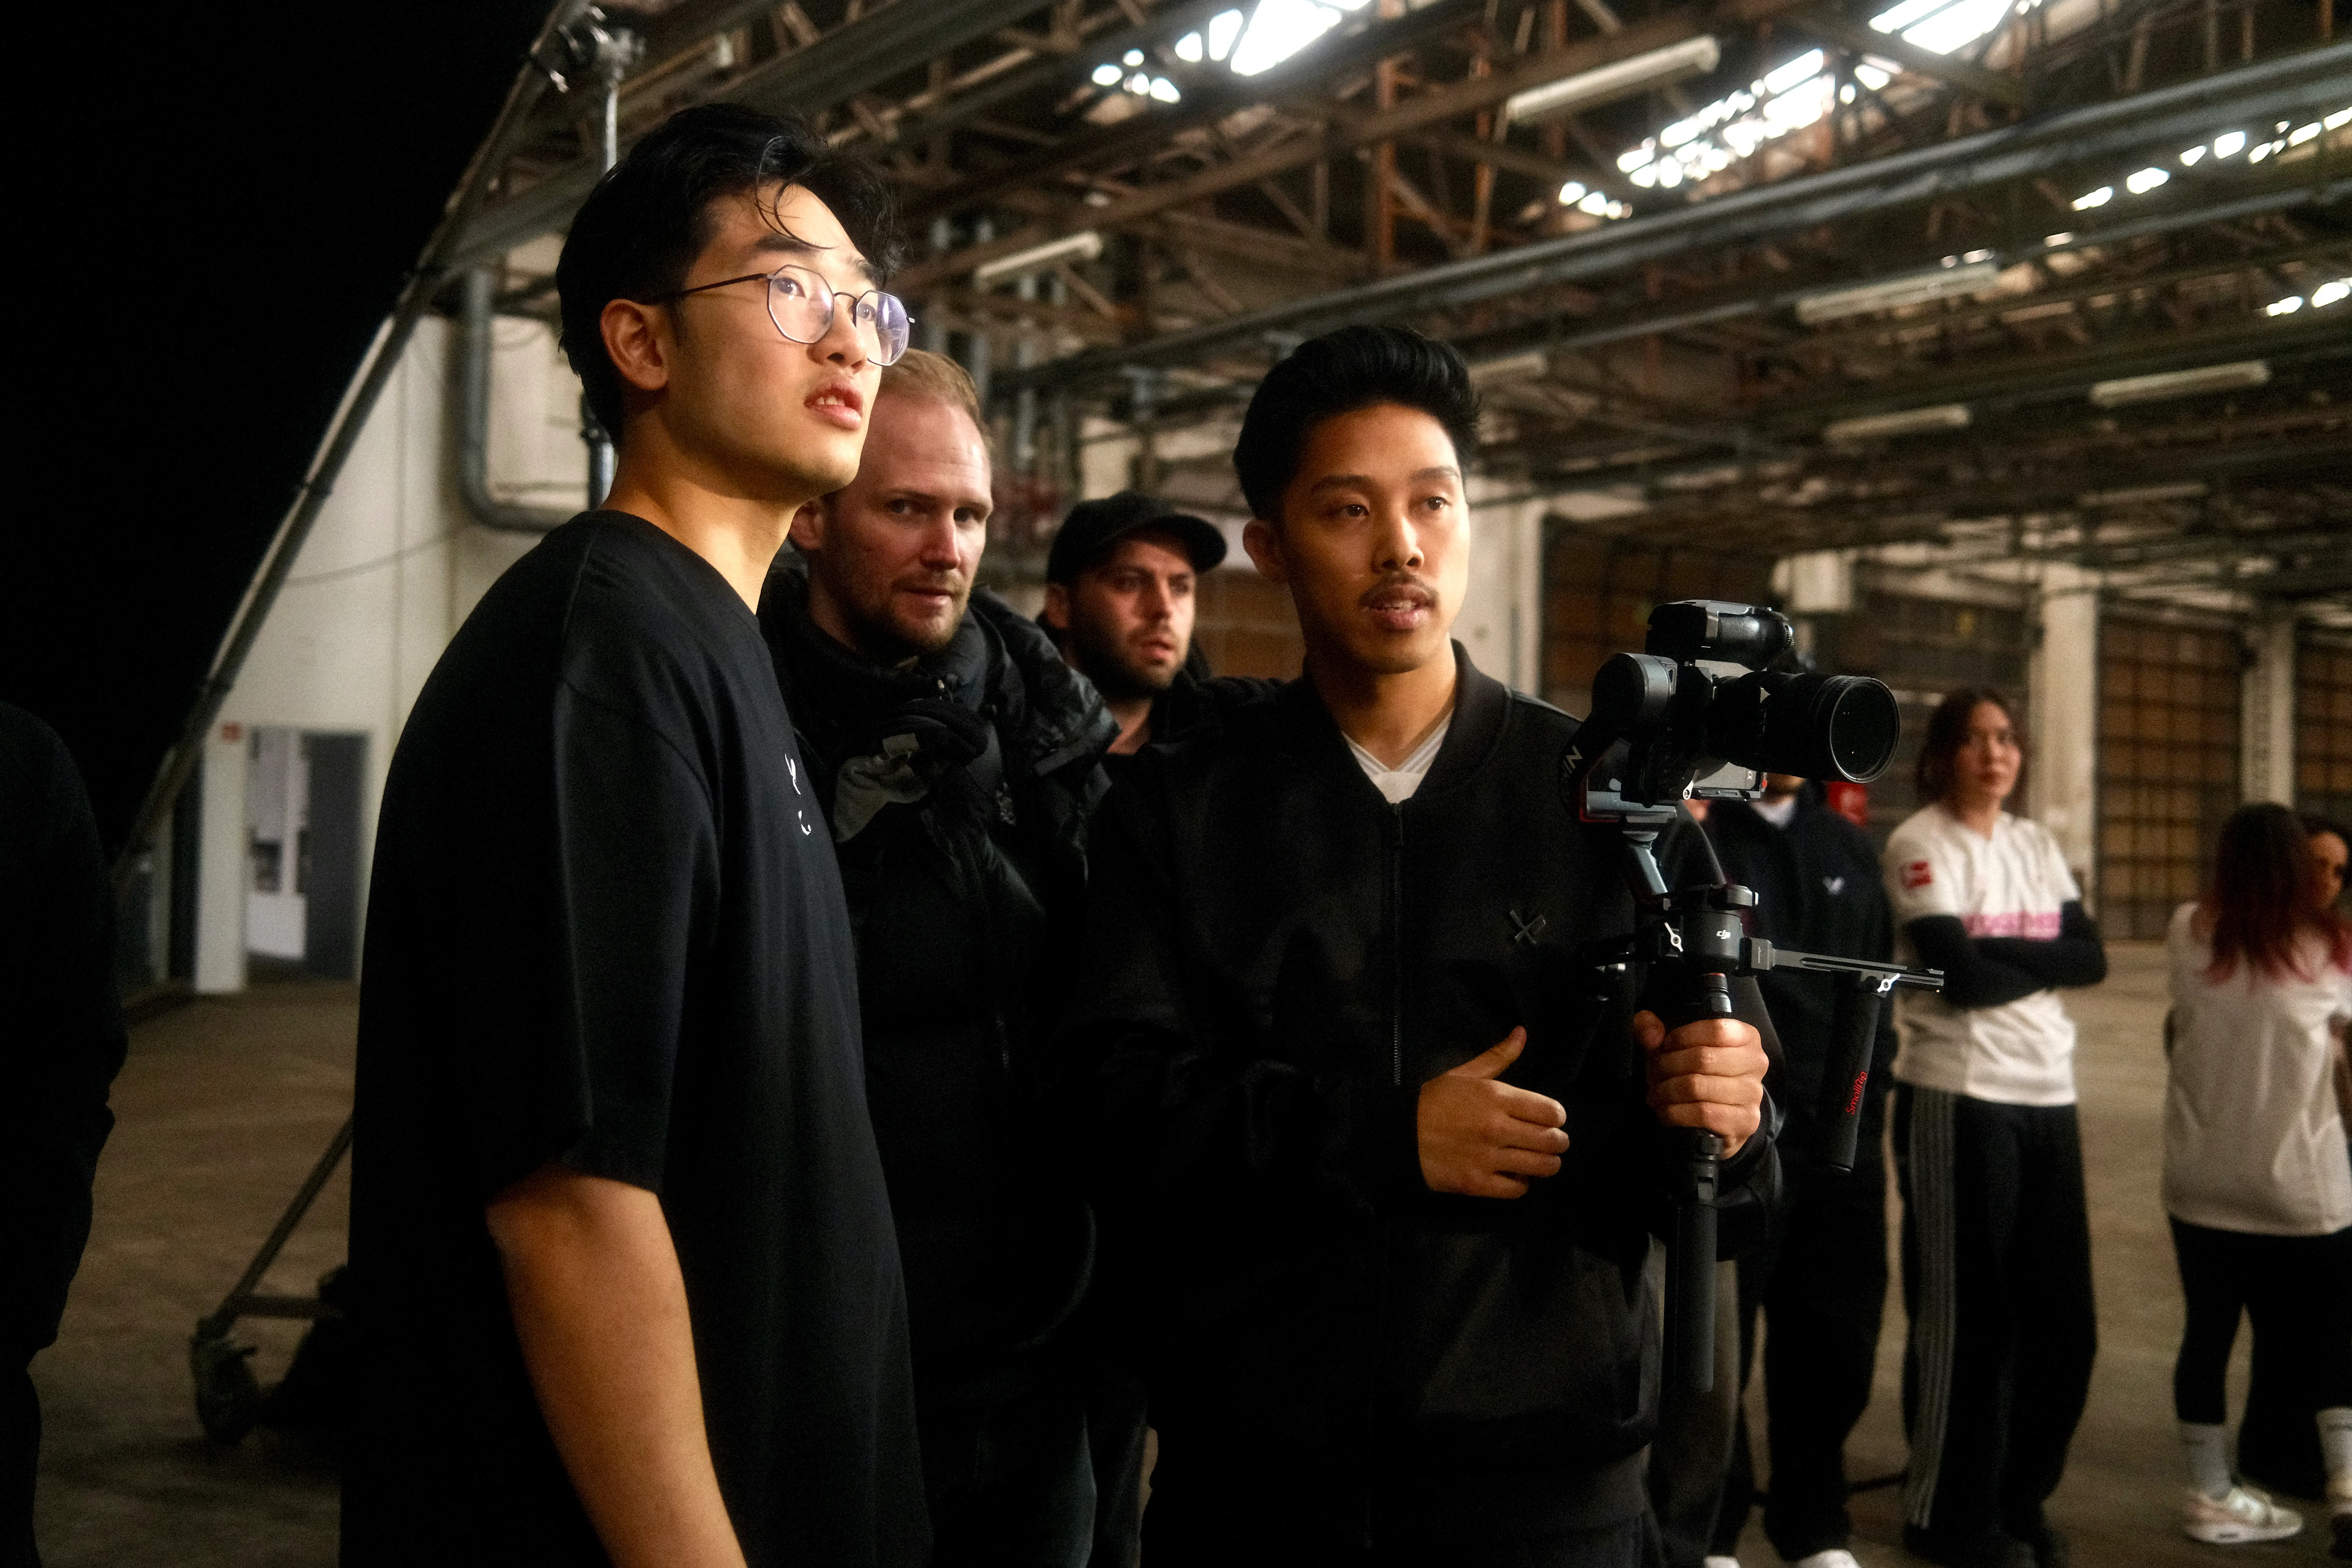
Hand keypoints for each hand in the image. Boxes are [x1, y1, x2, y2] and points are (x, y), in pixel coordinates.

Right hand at [1416, 1029, 1570, 1198]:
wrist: (1399, 1135)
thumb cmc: (1434, 1101)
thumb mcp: (1465, 1074)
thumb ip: (1498, 1056)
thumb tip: (1522, 1032)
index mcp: (1496, 1097)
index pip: (1551, 1111)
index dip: (1557, 1116)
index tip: (1551, 1119)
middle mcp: (1496, 1128)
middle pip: (1552, 1140)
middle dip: (1558, 1142)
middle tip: (1550, 1141)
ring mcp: (1487, 1158)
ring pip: (1542, 1167)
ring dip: (1546, 1164)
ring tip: (1538, 1159)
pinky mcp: (1477, 1183)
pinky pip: (1518, 1190)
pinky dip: (1522, 1184)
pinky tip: (1515, 1175)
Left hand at [1636, 1011, 1766, 1157]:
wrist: (1718, 1117)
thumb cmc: (1694, 1073)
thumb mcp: (1673, 1047)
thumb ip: (1653, 1029)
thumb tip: (1648, 1031)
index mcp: (1746, 1037)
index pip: (1716, 1030)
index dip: (1683, 1037)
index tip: (1665, 1046)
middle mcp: (1756, 1063)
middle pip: (1703, 1058)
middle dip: (1668, 1067)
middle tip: (1655, 1074)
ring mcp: (1753, 1094)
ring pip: (1698, 1087)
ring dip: (1667, 1091)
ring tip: (1656, 1094)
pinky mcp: (1745, 1121)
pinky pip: (1703, 1113)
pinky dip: (1675, 1113)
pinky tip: (1665, 1111)